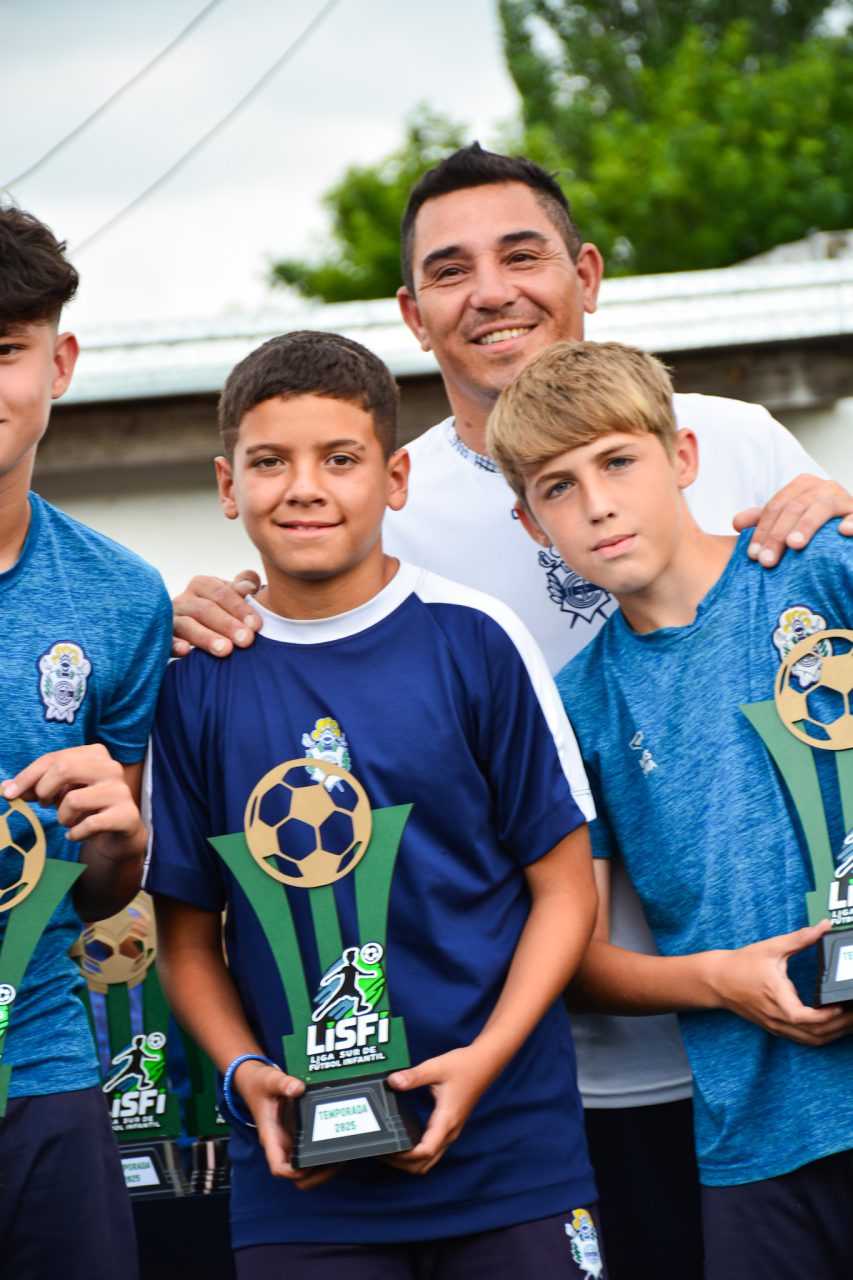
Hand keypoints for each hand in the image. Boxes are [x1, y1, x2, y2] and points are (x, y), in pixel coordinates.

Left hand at [3, 746, 143, 853]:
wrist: (121, 829)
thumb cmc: (87, 805)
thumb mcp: (61, 791)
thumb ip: (36, 787)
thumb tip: (6, 788)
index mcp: (96, 754)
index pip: (53, 759)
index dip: (27, 777)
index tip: (10, 793)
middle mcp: (111, 767)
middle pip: (64, 770)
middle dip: (44, 790)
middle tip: (44, 804)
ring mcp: (121, 791)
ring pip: (74, 800)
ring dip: (62, 817)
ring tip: (69, 820)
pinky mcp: (127, 815)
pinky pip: (89, 824)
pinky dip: (76, 833)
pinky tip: (76, 834)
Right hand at [171, 571, 262, 657]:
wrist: (197, 629)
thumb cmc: (221, 611)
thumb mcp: (233, 595)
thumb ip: (245, 585)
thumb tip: (250, 586)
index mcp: (202, 585)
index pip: (220, 592)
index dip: (239, 607)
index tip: (256, 625)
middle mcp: (184, 600)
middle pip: (204, 609)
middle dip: (227, 624)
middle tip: (246, 640)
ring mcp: (169, 619)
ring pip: (186, 625)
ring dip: (206, 637)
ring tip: (225, 650)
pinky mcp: (161, 638)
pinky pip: (165, 641)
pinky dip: (174, 645)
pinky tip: (185, 651)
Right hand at [234, 1059, 338, 1189]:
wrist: (253, 1083)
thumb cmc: (259, 1086)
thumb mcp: (270, 1080)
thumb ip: (283, 1083)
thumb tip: (298, 1088)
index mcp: (272, 1137)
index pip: (280, 1168)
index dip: (296, 1172)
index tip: (312, 1163)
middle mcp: (281, 1145)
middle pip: (296, 1177)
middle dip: (317, 1176)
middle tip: (336, 1161)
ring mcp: (289, 1143)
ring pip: (305, 1172)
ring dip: (323, 1170)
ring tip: (341, 1156)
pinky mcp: (296, 1137)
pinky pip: (310, 1156)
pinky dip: (323, 1157)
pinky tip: (336, 1145)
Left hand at [384, 1044, 495, 1174]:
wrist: (484, 1064)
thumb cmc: (462, 1066)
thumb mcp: (436, 1067)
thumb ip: (413, 1076)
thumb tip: (392, 1082)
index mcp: (446, 1121)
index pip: (424, 1151)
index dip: (404, 1156)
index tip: (386, 1148)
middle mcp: (449, 1132)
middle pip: (424, 1164)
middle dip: (401, 1163)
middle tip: (380, 1150)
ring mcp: (450, 1132)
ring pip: (428, 1160)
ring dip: (408, 1161)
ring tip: (388, 1148)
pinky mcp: (449, 1128)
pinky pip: (431, 1150)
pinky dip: (416, 1153)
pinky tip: (403, 1139)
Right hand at [707, 921, 852, 1044]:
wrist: (717, 980)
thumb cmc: (742, 964)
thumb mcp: (771, 947)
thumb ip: (800, 938)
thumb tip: (823, 926)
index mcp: (776, 996)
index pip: (801, 1016)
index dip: (823, 1016)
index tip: (840, 1007)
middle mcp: (776, 1016)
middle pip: (814, 1033)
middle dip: (840, 1026)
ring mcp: (776, 1025)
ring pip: (811, 1040)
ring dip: (833, 1034)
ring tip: (850, 1021)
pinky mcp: (776, 1028)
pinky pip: (804, 1039)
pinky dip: (822, 1036)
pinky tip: (834, 1027)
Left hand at [733, 474, 852, 567]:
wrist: (848, 525)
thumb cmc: (813, 525)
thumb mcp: (787, 521)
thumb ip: (763, 520)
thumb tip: (736, 522)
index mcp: (802, 486)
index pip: (775, 507)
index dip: (762, 531)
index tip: (752, 556)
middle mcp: (823, 487)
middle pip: (794, 508)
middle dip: (778, 535)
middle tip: (766, 561)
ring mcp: (844, 499)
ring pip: (821, 508)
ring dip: (807, 526)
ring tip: (795, 545)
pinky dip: (852, 522)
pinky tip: (843, 532)